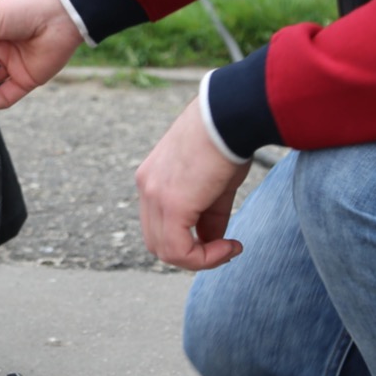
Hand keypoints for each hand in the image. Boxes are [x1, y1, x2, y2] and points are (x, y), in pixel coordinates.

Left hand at [133, 100, 249, 271]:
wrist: (229, 116)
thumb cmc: (227, 141)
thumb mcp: (215, 185)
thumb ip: (209, 216)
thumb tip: (214, 243)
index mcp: (152, 179)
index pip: (158, 226)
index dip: (188, 243)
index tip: (224, 241)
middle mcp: (146, 187)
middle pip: (157, 242)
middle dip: (191, 254)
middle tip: (224, 249)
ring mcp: (154, 195)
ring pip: (166, 250)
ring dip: (200, 259)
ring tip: (229, 248)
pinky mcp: (171, 203)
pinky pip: (179, 249)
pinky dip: (204, 258)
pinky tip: (229, 247)